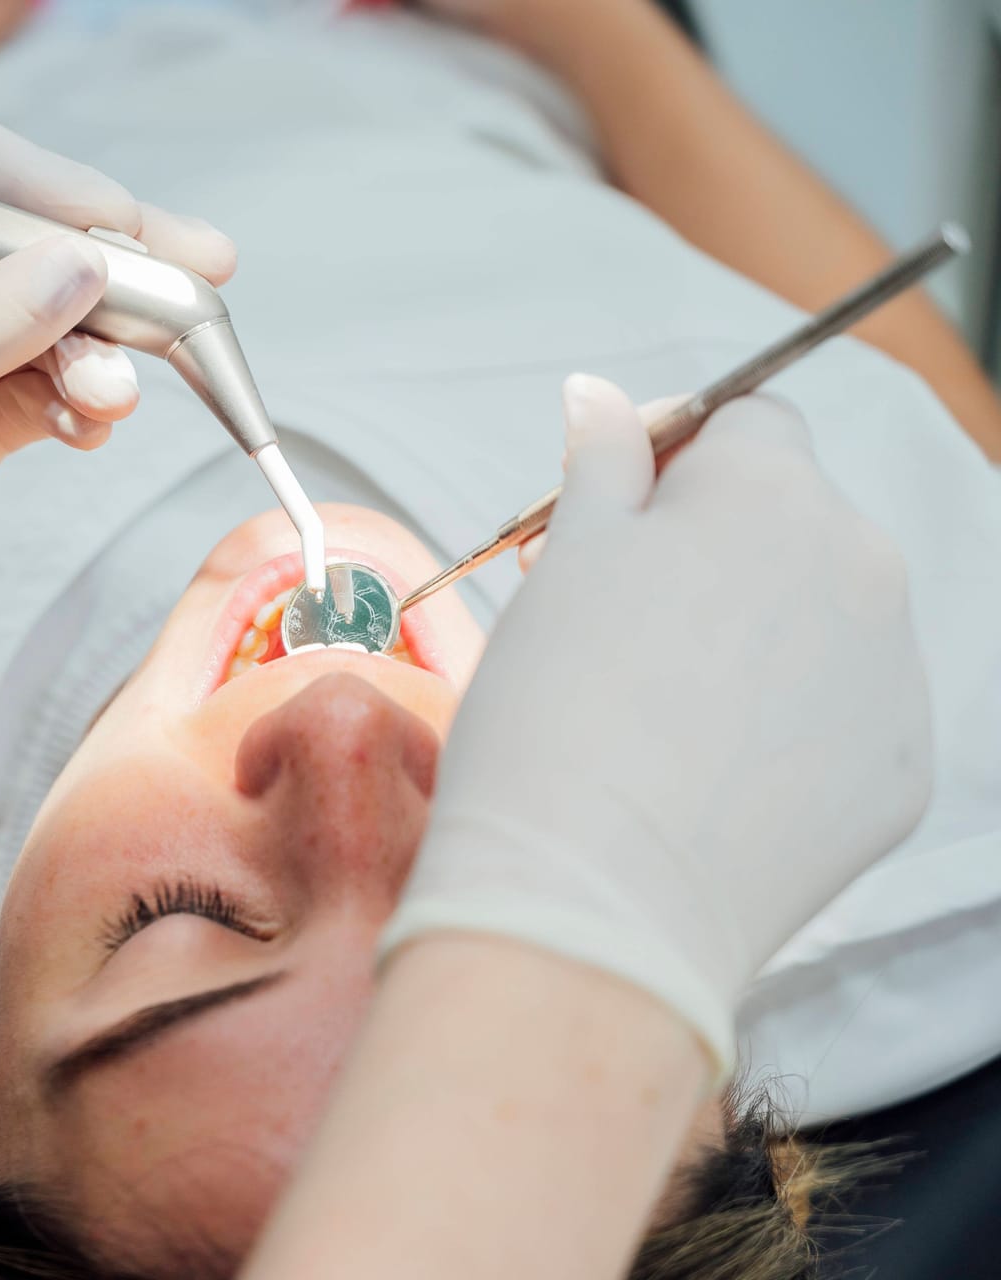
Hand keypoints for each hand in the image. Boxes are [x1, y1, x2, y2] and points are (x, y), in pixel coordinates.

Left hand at [0, 106, 235, 735]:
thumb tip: (81, 265)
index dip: (49, 189)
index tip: (117, 233)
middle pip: (27, 247)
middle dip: (111, 266)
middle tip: (196, 287)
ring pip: (51, 327)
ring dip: (100, 353)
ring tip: (109, 397)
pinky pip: (46, 398)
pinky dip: (83, 406)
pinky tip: (91, 423)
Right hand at [380, 374, 931, 1077]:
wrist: (593, 897)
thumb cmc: (554, 717)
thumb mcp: (560, 565)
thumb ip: (600, 465)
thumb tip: (600, 398)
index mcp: (768, 491)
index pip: (747, 421)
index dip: (676, 459)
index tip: (617, 506)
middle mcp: (860, 562)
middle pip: (793, 520)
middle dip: (716, 551)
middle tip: (619, 621)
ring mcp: (894, 671)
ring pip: (825, 618)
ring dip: (760, 635)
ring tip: (664, 711)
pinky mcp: (900, 768)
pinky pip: (846, 715)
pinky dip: (789, 726)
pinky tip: (711, 772)